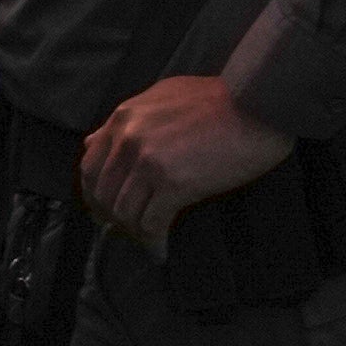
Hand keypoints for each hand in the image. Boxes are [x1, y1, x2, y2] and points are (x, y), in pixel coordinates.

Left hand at [76, 74, 292, 253]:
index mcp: (124, 118)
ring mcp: (149, 162)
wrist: (256, 104)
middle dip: (111, 217)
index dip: (94, 194)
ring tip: (146, 240)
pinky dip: (153, 241)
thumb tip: (101, 138)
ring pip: (124, 212)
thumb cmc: (218, 99)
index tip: (103, 209)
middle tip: (125, 230)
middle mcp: (128, 139)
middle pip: (103, 193)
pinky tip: (161, 249)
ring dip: (134, 232)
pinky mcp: (174, 184)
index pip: (90, 165)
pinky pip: (152, 223)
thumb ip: (131, 119)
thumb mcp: (162, 96)